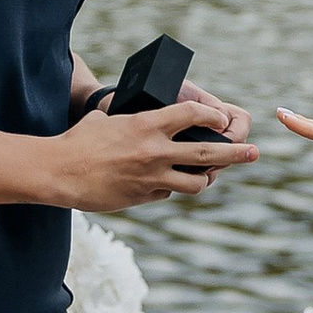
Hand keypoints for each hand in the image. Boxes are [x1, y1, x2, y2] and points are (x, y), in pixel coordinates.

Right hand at [48, 93, 255, 210]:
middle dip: (236, 153)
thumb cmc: (80, 141)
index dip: (213, 116)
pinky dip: (171, 188)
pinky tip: (166, 184)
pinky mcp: (143, 197)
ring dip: (207, 179)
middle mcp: (155, 151)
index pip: (193, 114)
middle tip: (254, 152)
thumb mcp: (109, 120)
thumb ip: (134, 122)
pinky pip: (167, 194)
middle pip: (209, 152)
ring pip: (196, 182)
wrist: (58, 172)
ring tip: (212, 176)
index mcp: (148, 125)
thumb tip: (146, 122)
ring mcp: (151, 178)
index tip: (222, 119)